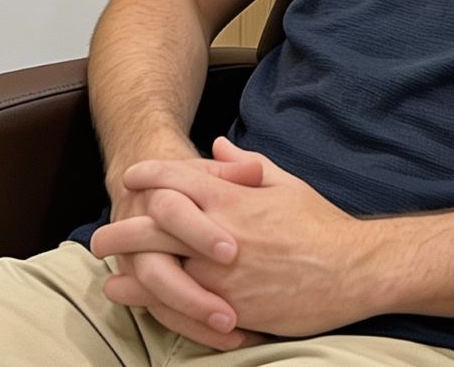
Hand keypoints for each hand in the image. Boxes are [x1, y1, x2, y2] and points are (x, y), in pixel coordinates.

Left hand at [98, 137, 385, 338]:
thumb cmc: (321, 224)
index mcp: (234, 197)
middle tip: (99, 234)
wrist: (354, 269)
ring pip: (161, 269)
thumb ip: (245, 164)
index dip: (150, 175)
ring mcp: (223, 272)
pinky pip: (184, 304)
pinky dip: (157, 303)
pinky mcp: (232, 306)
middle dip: (123, 229)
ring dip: (129, 270)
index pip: (178, 178)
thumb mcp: (284, 182)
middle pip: (155, 226)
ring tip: (108, 272)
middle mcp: (220, 232)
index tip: (130, 177)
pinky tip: (140, 303)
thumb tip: (215, 146)